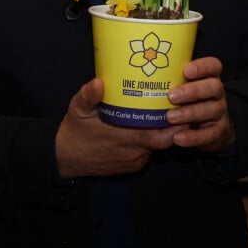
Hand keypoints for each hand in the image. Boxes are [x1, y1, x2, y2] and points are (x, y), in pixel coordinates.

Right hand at [56, 78, 179, 178]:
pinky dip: (153, 138)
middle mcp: (134, 153)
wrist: (67, 158)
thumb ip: (89, 95)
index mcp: (124, 139)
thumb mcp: (78, 109)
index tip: (181, 106)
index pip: (159, 137)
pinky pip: (149, 151)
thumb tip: (99, 82)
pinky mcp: (132, 166)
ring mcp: (134, 161)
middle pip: (164, 141)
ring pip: (157, 146)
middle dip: (175, 125)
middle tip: (180, 104)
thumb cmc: (75, 131)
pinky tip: (152, 123)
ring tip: (169, 109)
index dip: (174, 125)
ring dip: (164, 131)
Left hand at [165, 57, 234, 152]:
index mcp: (208, 77)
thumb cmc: (182, 102)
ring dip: (190, 113)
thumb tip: (137, 71)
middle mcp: (217, 93)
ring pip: (213, 109)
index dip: (203, 66)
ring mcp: (220, 112)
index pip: (213, 66)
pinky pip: (210, 134)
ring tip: (170, 117)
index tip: (185, 71)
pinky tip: (178, 138)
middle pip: (214, 87)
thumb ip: (166, 80)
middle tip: (172, 96)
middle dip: (194, 90)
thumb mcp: (177, 88)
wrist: (200, 130)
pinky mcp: (219, 132)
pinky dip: (194, 136)